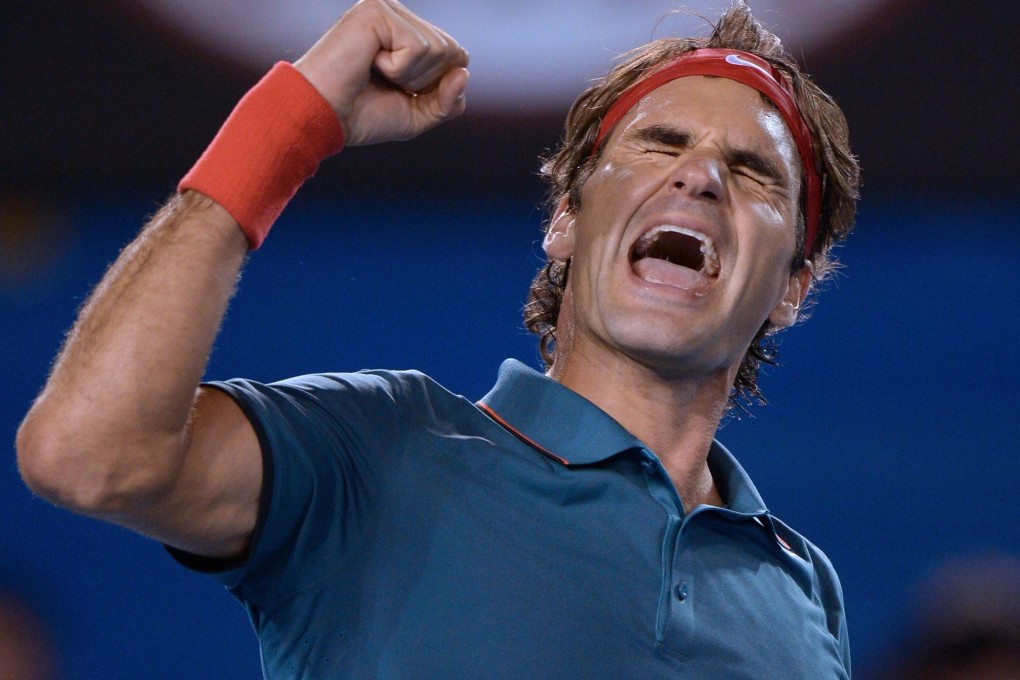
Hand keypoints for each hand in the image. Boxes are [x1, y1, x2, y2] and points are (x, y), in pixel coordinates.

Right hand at [294, 0, 468, 145]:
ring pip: (439, 49)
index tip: (399, 91)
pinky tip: (369, 63)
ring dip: (410, 76)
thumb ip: (448, 101)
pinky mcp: (377, 10)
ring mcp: (387, 8)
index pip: (456, 56)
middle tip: (385, 83)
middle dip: (426, 82)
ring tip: (375, 73)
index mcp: (407, 32)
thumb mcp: (417, 114)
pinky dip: (398, 68)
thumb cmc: (361, 116)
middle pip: (453, 52)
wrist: (321, 116)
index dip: (437, 87)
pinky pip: (418, 47)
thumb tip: (465, 73)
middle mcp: (398, 14)